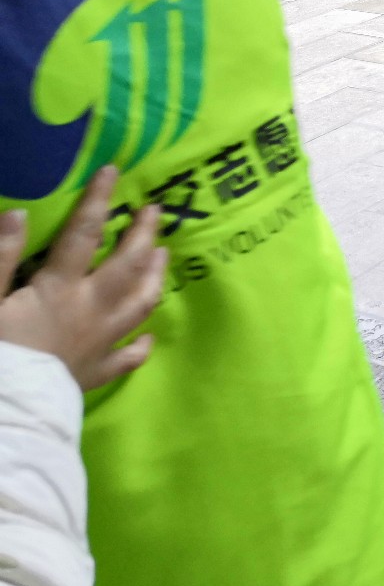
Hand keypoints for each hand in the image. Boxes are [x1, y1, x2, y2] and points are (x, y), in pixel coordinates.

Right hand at [0, 167, 167, 391]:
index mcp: (59, 289)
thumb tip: (18, 214)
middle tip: (156, 211)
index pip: (84, 234)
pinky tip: (148, 339)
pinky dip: (140, 347)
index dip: (99, 200)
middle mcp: (89, 310)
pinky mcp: (95, 373)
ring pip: (140, 305)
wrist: (3, 412)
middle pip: (127, 265)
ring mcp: (99, 342)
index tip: (115, 173)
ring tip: (165, 257)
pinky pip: (126, 359)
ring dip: (154, 278)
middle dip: (144, 235)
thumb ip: (0, 257)